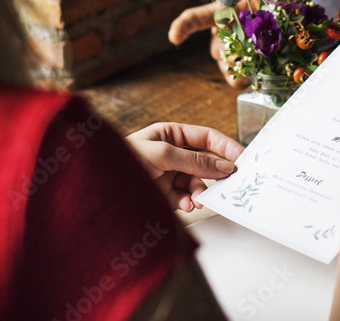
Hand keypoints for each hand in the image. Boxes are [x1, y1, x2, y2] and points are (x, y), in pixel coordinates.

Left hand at [126, 122, 243, 211]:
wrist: (97, 186)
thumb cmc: (122, 160)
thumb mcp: (162, 154)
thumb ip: (195, 160)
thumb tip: (225, 165)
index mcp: (171, 134)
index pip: (206, 137)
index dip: (225, 146)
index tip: (242, 158)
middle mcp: (172, 153)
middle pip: (205, 161)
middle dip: (215, 173)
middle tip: (230, 183)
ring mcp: (169, 174)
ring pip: (197, 182)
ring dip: (202, 191)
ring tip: (200, 199)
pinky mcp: (164, 194)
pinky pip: (186, 197)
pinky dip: (190, 201)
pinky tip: (188, 205)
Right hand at [167, 0, 250, 87]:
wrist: (294, 15)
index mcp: (220, 12)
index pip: (194, 19)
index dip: (182, 27)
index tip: (174, 37)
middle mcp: (223, 34)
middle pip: (214, 48)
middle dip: (228, 49)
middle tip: (247, 43)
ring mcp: (234, 52)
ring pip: (226, 64)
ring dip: (238, 63)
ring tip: (257, 57)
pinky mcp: (246, 67)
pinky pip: (238, 79)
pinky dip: (246, 77)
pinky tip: (258, 72)